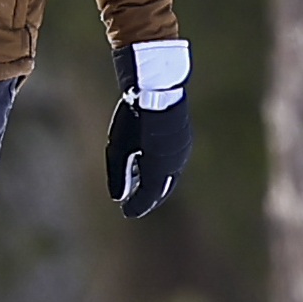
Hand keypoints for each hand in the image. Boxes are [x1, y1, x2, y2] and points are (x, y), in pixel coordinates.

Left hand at [106, 39, 190, 217]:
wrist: (158, 89)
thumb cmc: (134, 118)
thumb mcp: (118, 147)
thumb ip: (119, 174)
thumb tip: (118, 197)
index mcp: (158, 168)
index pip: (148, 196)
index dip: (137, 206)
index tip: (126, 212)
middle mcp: (175, 164)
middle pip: (162, 190)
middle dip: (148, 200)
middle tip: (136, 206)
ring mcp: (182, 152)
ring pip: (170, 177)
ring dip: (157, 186)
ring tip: (144, 190)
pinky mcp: (184, 141)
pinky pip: (174, 164)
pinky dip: (162, 171)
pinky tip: (153, 168)